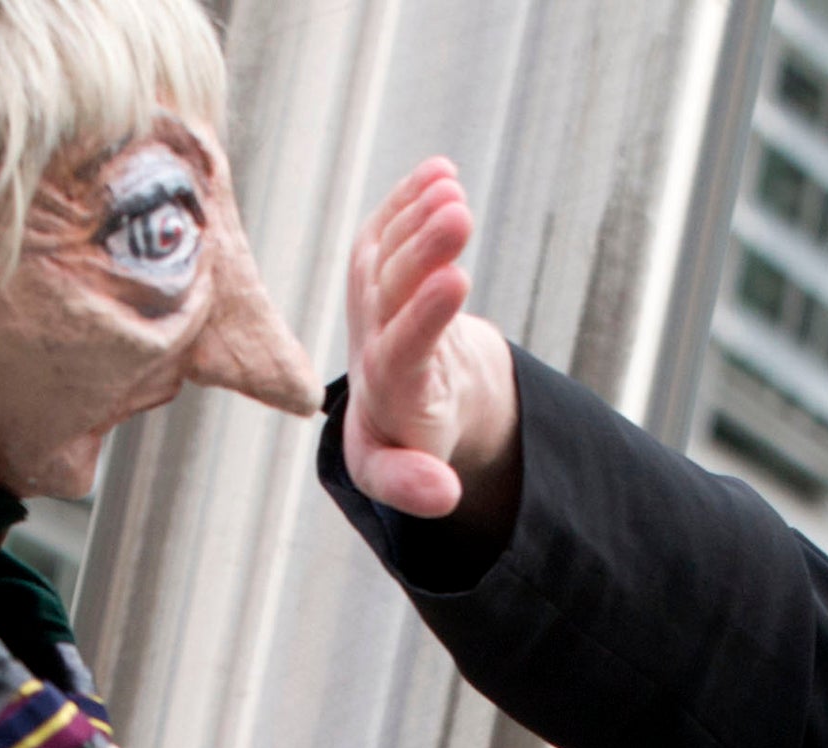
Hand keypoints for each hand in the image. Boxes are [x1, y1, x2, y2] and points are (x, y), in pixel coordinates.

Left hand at [345, 158, 519, 521]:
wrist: (401, 405)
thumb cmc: (404, 445)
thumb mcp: (404, 478)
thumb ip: (414, 488)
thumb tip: (445, 497)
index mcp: (385, 390)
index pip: (399, 347)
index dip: (424, 315)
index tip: (455, 283)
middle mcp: (371, 335)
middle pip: (392, 288)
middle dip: (424, 249)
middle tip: (457, 213)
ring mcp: (372, 297)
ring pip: (392, 251)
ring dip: (420, 215)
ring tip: (451, 185)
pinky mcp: (382, 268)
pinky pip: (390, 228)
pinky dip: (413, 199)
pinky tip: (442, 172)